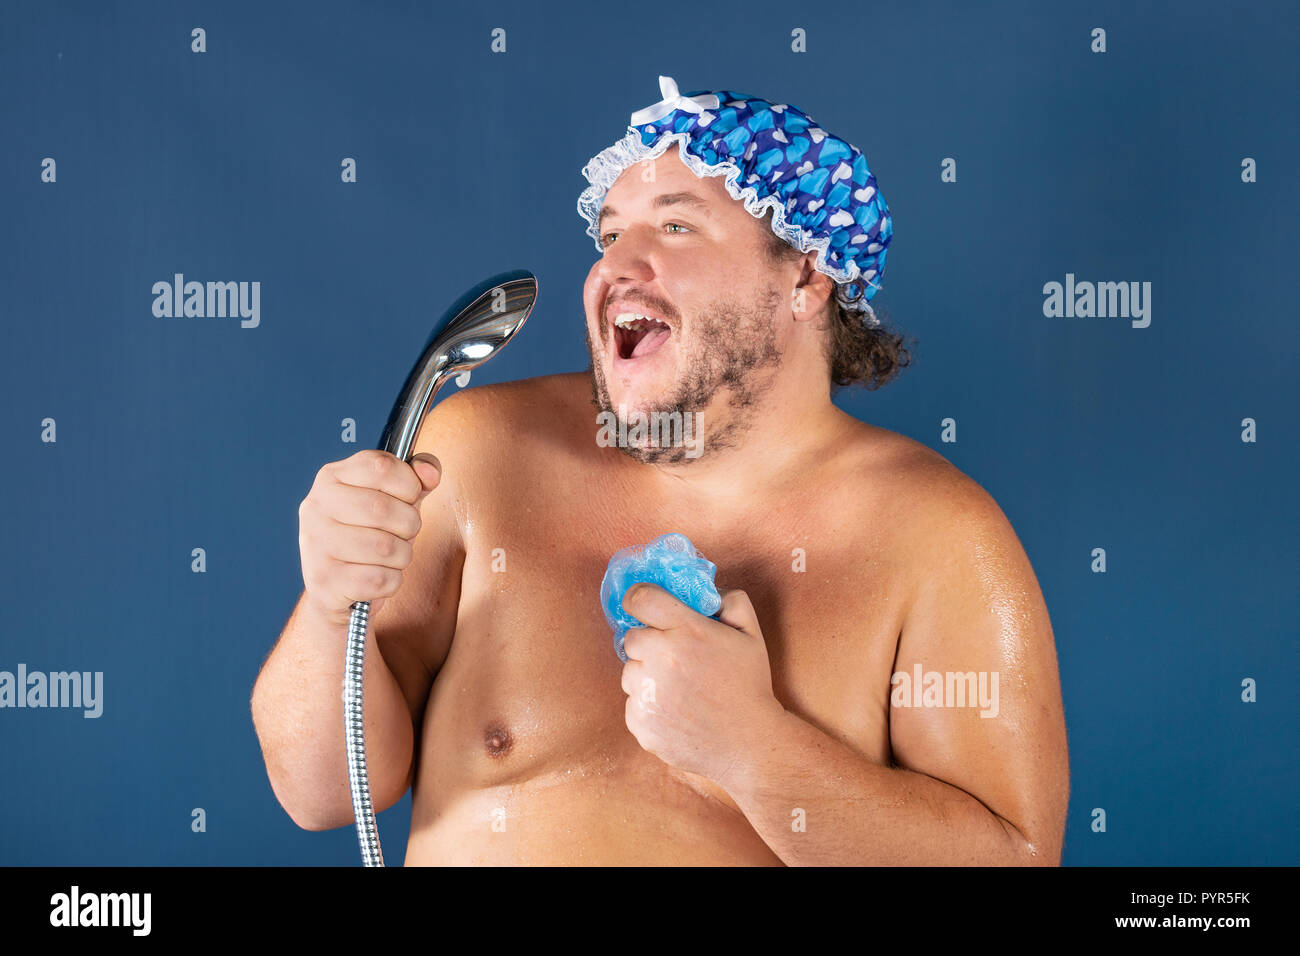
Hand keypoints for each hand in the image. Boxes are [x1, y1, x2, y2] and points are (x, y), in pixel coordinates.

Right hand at [297, 449, 440, 625]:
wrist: (335, 586)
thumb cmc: (370, 533)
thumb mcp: (396, 498)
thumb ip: (418, 477)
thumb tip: (430, 473)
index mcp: (332, 476)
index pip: (382, 466)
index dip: (409, 485)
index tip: (408, 499)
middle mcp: (316, 505)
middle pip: (384, 508)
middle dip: (410, 525)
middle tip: (404, 533)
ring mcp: (315, 542)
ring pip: (385, 547)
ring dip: (402, 555)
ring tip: (391, 556)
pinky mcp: (323, 579)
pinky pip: (380, 579)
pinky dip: (392, 581)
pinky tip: (378, 576)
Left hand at [619, 583, 785, 792]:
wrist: (749, 744)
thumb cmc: (749, 686)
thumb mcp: (751, 634)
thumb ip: (731, 601)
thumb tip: (708, 591)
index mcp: (687, 630)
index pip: (640, 598)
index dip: (640, 600)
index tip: (647, 609)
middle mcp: (661, 658)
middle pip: (631, 638)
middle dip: (649, 644)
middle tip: (674, 659)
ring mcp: (647, 692)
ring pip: (630, 672)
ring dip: (648, 676)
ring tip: (680, 690)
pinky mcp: (639, 722)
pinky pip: (633, 703)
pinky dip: (649, 706)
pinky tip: (676, 712)